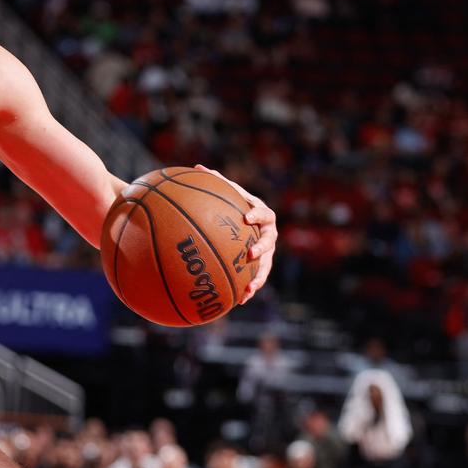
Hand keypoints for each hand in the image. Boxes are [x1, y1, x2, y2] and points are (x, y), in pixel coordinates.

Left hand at [196, 164, 276, 301]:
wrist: (245, 223)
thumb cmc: (233, 206)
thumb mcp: (226, 194)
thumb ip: (215, 182)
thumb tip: (197, 166)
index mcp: (260, 214)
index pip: (263, 214)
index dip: (257, 215)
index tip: (247, 217)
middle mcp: (267, 233)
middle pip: (270, 241)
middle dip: (262, 248)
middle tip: (251, 253)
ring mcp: (265, 251)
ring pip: (266, 265)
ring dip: (259, 276)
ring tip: (250, 287)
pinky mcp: (259, 266)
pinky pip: (256, 278)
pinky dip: (250, 288)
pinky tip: (240, 300)